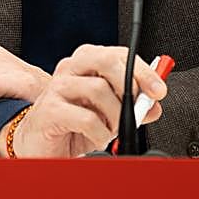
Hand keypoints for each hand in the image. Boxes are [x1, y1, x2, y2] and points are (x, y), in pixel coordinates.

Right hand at [7, 45, 166, 158]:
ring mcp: (57, 87)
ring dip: (115, 116)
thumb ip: (131, 107)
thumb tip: (153, 105)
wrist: (40, 145)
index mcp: (85, 64)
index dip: (142, 70)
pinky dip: (100, 133)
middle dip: (130, 82)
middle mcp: (70, 69)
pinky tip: (98, 137)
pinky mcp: (49, 110)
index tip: (158, 90)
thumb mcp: (108, 114)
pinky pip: (86, 118)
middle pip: (105, 59)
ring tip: (111, 129)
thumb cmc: (72, 124)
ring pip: (98, 89)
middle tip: (137, 106)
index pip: (118, 54)